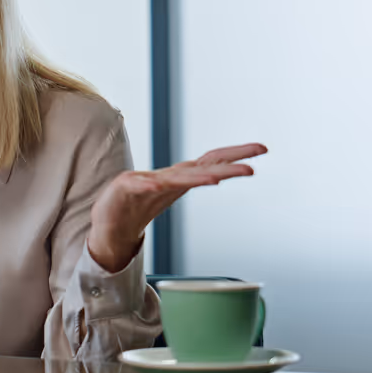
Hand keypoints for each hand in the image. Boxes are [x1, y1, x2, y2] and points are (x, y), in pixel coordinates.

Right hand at [87, 143, 268, 271]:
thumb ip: (189, 182)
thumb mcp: (169, 193)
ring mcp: (145, 182)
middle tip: (256, 158)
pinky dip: (147, 186)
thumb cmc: (138, 205)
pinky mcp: (124, 189)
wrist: (110, 223)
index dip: (235, 155)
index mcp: (179, 178)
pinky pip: (138, 187)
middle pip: (202, 167)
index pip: (212, 161)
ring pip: (176, 179)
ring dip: (196, 178)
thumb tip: (216, 175)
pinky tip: (156, 186)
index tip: (261, 149)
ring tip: (216, 180)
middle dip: (229, 162)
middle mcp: (166, 177)